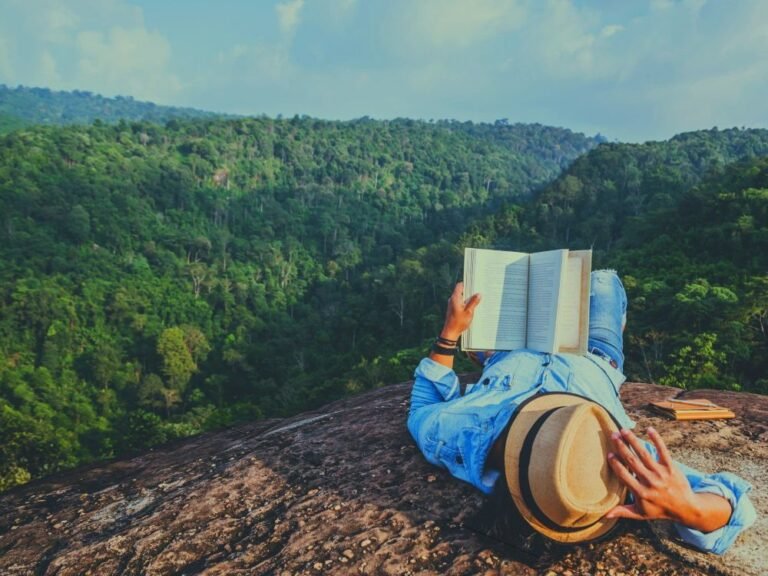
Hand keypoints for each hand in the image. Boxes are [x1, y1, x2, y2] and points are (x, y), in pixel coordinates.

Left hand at [441, 282, 480, 339]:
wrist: (450, 332)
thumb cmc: (458, 323)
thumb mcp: (469, 312)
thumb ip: (473, 302)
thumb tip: (478, 294)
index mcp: (455, 298)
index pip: (460, 286)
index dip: (467, 284)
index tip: (474, 284)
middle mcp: (452, 300)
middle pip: (461, 291)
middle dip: (470, 291)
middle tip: (478, 292)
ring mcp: (452, 304)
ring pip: (461, 297)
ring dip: (468, 298)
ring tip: (477, 299)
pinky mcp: (453, 309)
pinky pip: (460, 303)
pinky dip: (466, 303)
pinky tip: (472, 307)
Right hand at [605, 427, 730, 531]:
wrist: (686, 508)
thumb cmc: (660, 510)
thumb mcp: (641, 514)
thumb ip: (623, 512)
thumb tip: (605, 515)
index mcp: (641, 493)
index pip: (624, 476)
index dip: (616, 464)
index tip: (609, 454)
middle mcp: (650, 482)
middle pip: (633, 461)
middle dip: (622, 447)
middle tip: (613, 435)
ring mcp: (661, 473)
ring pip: (644, 454)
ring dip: (633, 441)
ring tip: (624, 430)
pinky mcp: (671, 467)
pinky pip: (663, 451)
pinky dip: (657, 440)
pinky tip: (649, 429)